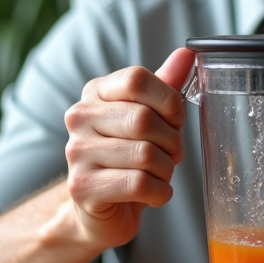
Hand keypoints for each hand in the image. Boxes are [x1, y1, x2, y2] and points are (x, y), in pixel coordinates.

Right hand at [61, 47, 194, 250]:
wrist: (98, 208)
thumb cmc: (127, 158)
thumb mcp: (147, 118)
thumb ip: (165, 86)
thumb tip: (187, 54)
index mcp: (96, 92)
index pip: (136, 79)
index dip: (168, 100)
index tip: (175, 119)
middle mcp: (79, 117)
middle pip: (143, 119)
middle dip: (172, 141)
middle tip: (172, 154)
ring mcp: (76, 153)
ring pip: (145, 155)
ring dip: (166, 170)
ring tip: (160, 174)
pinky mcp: (82, 188)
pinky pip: (138, 184)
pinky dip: (159, 192)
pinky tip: (154, 193)